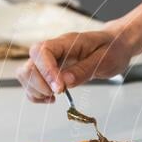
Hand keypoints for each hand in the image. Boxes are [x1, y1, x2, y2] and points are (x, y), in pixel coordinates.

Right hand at [16, 26, 134, 102]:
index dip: (47, 71)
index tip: (60, 89)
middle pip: (30, 64)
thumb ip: (84, 70)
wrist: (116, 45)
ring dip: (35, 90)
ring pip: (26, 74)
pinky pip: (31, 83)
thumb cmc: (112, 49)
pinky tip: (51, 99)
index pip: (43, 51)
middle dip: (40, 84)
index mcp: (67, 42)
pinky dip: (36, 94)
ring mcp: (50, 61)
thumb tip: (65, 82)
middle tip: (59, 94)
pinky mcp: (50, 72)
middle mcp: (54, 50)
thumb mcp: (106, 60)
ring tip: (54, 97)